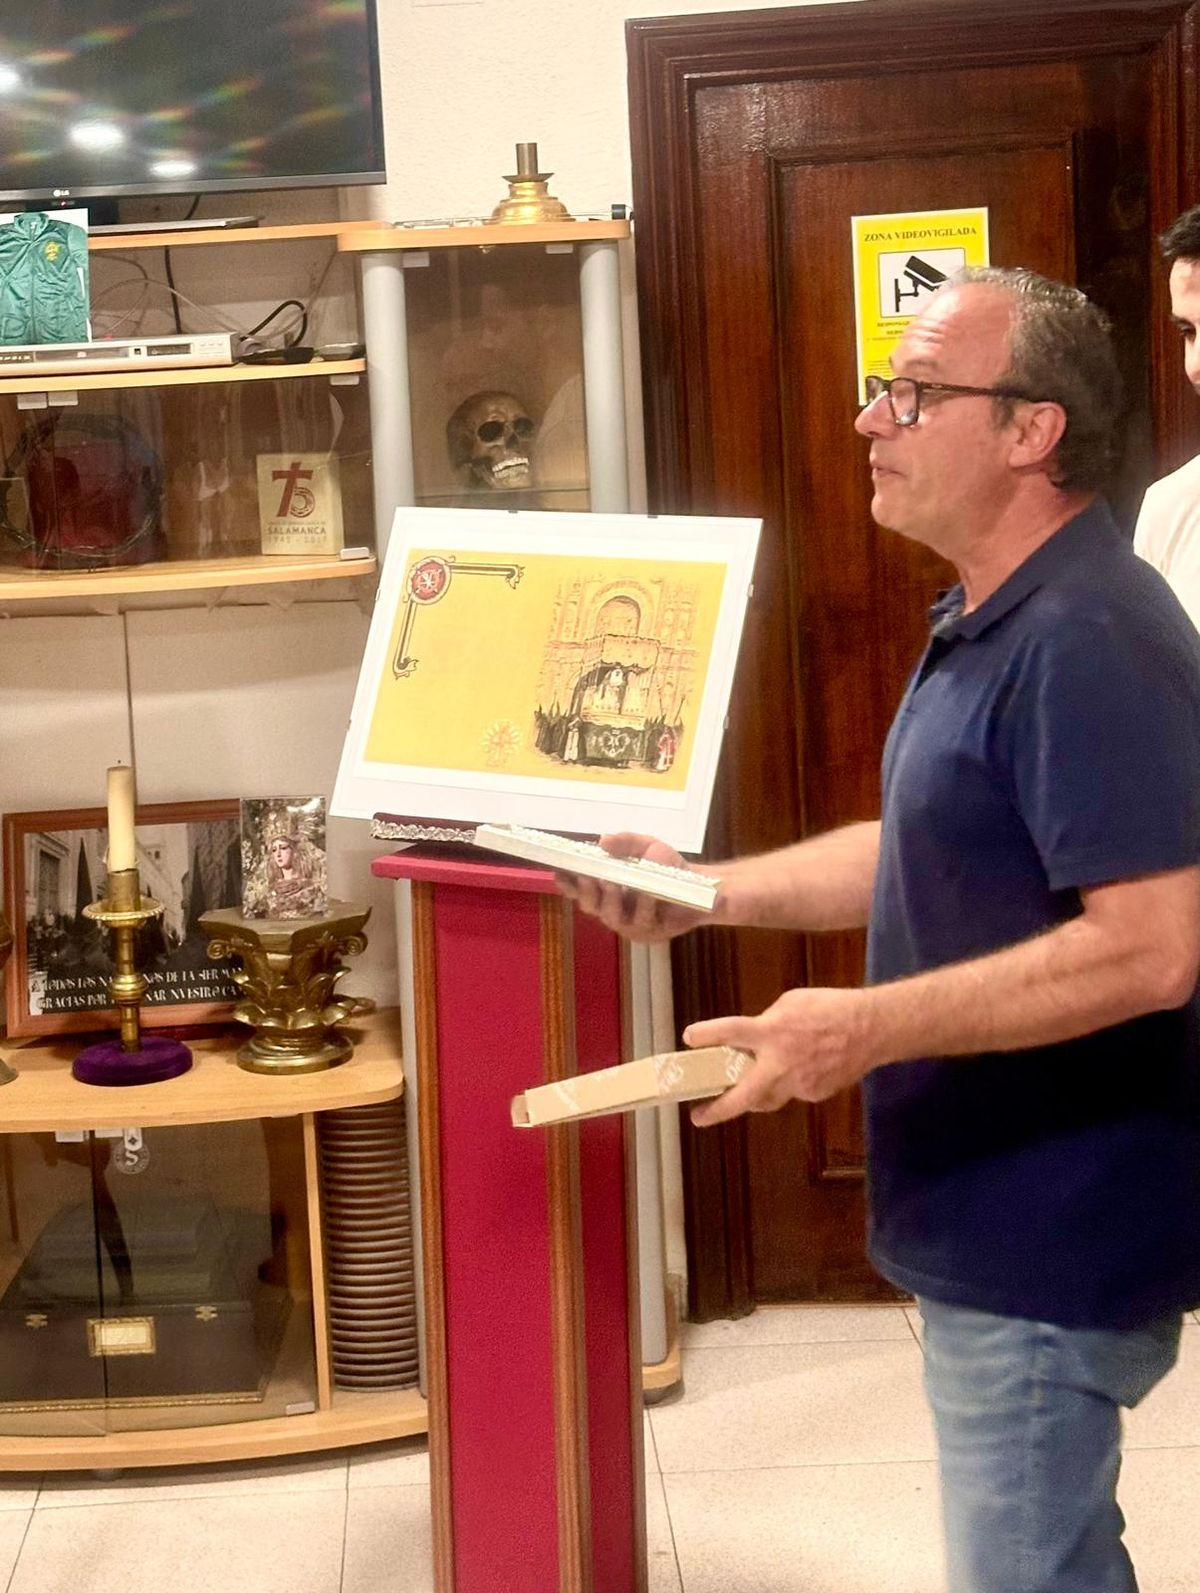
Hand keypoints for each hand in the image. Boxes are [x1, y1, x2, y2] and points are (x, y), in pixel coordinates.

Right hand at [555, 831, 709, 943]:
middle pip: (590, 905)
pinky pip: (643, 920)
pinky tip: (646, 893)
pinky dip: (643, 905)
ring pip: (611, 916)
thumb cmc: (668, 866)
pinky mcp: (650, 934)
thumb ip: (626, 842)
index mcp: (606, 891)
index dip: (567, 883)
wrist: (701, 887)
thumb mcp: (647, 846)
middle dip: (586, 890)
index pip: (578, 889)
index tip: (558, 870)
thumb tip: (602, 840)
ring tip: (612, 882)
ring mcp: (630, 925)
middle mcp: (613, 910)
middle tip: (588, 874)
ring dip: (611, 899)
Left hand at [685, 986, 880, 1125]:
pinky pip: (792, 1092)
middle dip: (718, 1110)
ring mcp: (799, 1084)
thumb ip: (767, 1023)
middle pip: (743, 1096)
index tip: (688, 1038)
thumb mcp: (791, 1004)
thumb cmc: (830, 1007)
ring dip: (752, 1097)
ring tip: (740, 1093)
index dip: (706, 1034)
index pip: (731, 1032)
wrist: (872, 1029)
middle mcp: (781, 1063)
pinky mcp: (815, 1094)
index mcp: (772, 1032)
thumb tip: (754, 1039)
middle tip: (697, 1116)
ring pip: (768, 1099)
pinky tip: (799, 1068)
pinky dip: (787, 1083)